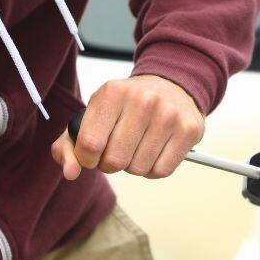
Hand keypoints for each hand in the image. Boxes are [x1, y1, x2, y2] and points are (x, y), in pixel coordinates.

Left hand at [51, 75, 204, 180]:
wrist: (170, 86)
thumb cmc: (125, 107)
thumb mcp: (93, 115)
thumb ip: (70, 146)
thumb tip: (70, 173)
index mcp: (113, 92)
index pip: (89, 144)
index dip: (87, 158)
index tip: (92, 154)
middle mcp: (143, 100)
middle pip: (114, 161)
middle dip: (110, 164)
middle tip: (117, 150)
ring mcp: (169, 114)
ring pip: (138, 169)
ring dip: (133, 166)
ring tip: (137, 147)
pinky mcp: (188, 130)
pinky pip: (161, 171)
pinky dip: (153, 169)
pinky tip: (154, 151)